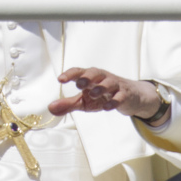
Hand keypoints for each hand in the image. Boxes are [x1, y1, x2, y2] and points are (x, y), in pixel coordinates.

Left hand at [49, 67, 167, 124]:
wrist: (130, 98)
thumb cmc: (102, 96)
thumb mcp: (84, 101)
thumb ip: (68, 104)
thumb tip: (50, 109)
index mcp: (90, 77)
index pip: (79, 72)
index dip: (70, 74)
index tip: (60, 79)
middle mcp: (102, 78)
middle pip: (95, 72)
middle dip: (87, 77)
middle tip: (79, 84)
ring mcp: (115, 85)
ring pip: (109, 82)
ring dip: (100, 88)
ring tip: (92, 94)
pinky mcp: (125, 94)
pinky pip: (120, 96)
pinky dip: (113, 101)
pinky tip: (106, 107)